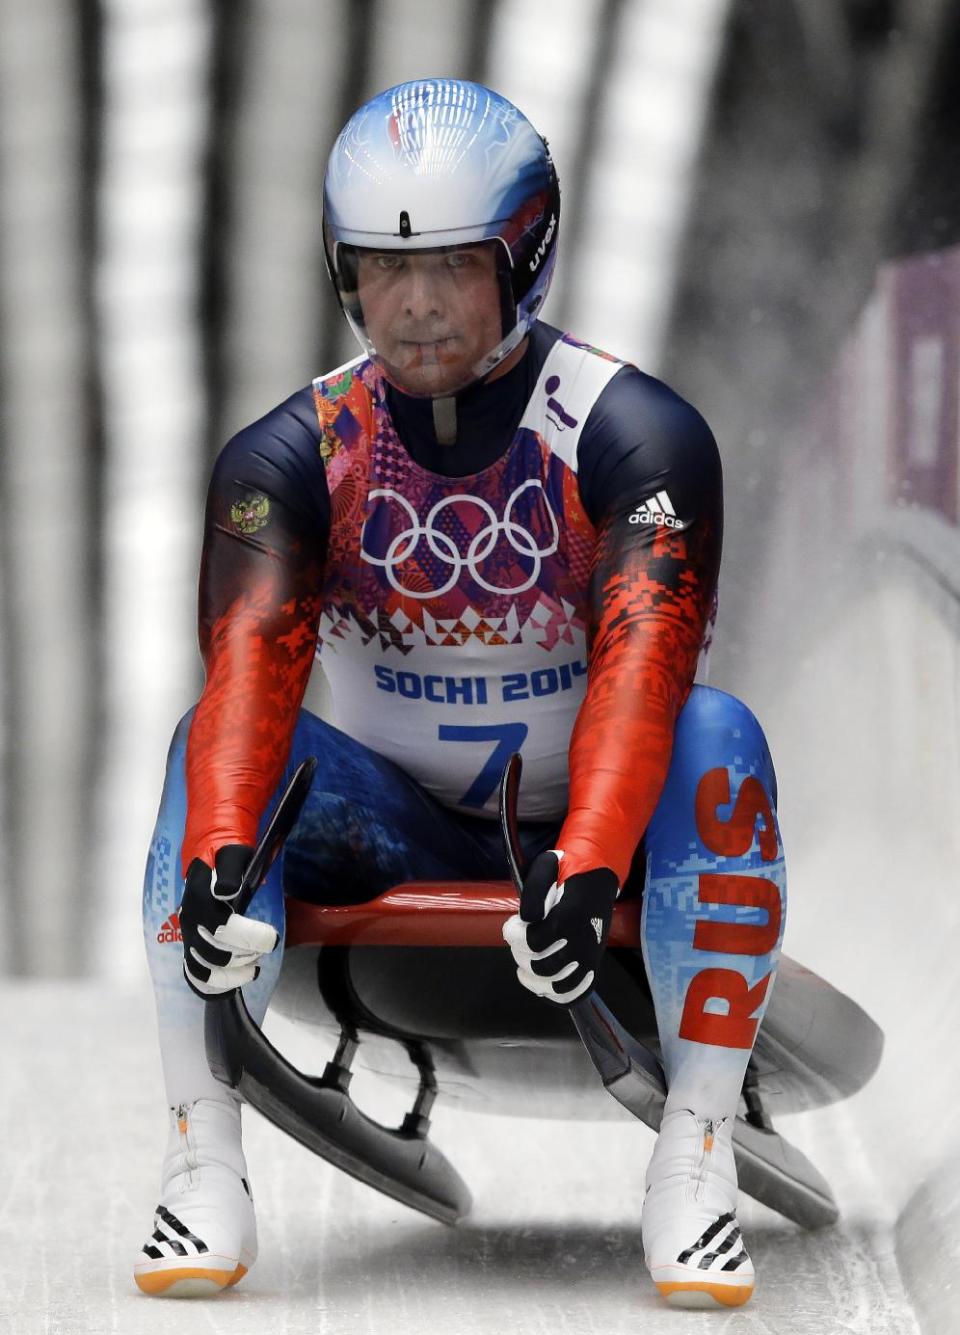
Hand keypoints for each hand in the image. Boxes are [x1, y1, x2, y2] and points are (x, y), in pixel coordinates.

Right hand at [179, 845, 278, 997]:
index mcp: (199, 899)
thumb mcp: (233, 855)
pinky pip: (195, 975)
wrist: (208, 858)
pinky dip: (215, 984)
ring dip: (232, 974)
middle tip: (263, 948)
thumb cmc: (225, 856)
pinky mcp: (190, 946)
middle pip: (215, 955)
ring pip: (204, 970)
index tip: (273, 938)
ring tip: (252, 965)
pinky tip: (237, 980)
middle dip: (245, 955)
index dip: (251, 937)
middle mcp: (190, 921)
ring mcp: (188, 936)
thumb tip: (226, 892)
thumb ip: (230, 872)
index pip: (223, 928)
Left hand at [502, 850, 618, 1004]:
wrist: (599, 878)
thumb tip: (528, 920)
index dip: (514, 937)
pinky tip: (542, 984)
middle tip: (518, 943)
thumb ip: (534, 892)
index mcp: (570, 917)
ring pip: (558, 986)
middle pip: (542, 967)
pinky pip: (576, 994)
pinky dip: (556, 996)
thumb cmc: (569, 872)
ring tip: (524, 969)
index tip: (510, 926)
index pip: (533, 942)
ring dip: (535, 981)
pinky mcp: (594, 966)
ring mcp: (590, 956)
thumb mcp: (546, 867)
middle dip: (521, 956)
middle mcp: (582, 941)